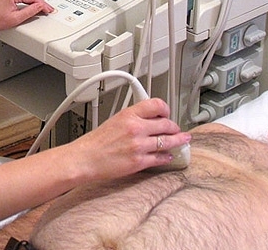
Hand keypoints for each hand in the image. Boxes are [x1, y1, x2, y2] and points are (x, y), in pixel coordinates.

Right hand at [66, 98, 191, 179]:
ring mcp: (139, 146)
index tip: (168, 113)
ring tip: (182, 140)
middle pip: (167, 124)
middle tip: (177, 129)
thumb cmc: (97, 141)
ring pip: (168, 141)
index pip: (157, 105)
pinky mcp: (139, 162)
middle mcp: (136, 128)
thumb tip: (150, 118)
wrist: (86, 158)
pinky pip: (161, 158)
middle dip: (175, 127)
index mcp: (129, 114)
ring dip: (178, 141)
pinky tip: (169, 155)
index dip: (166, 109)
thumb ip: (134, 117)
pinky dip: (168, 156)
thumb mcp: (115, 120)